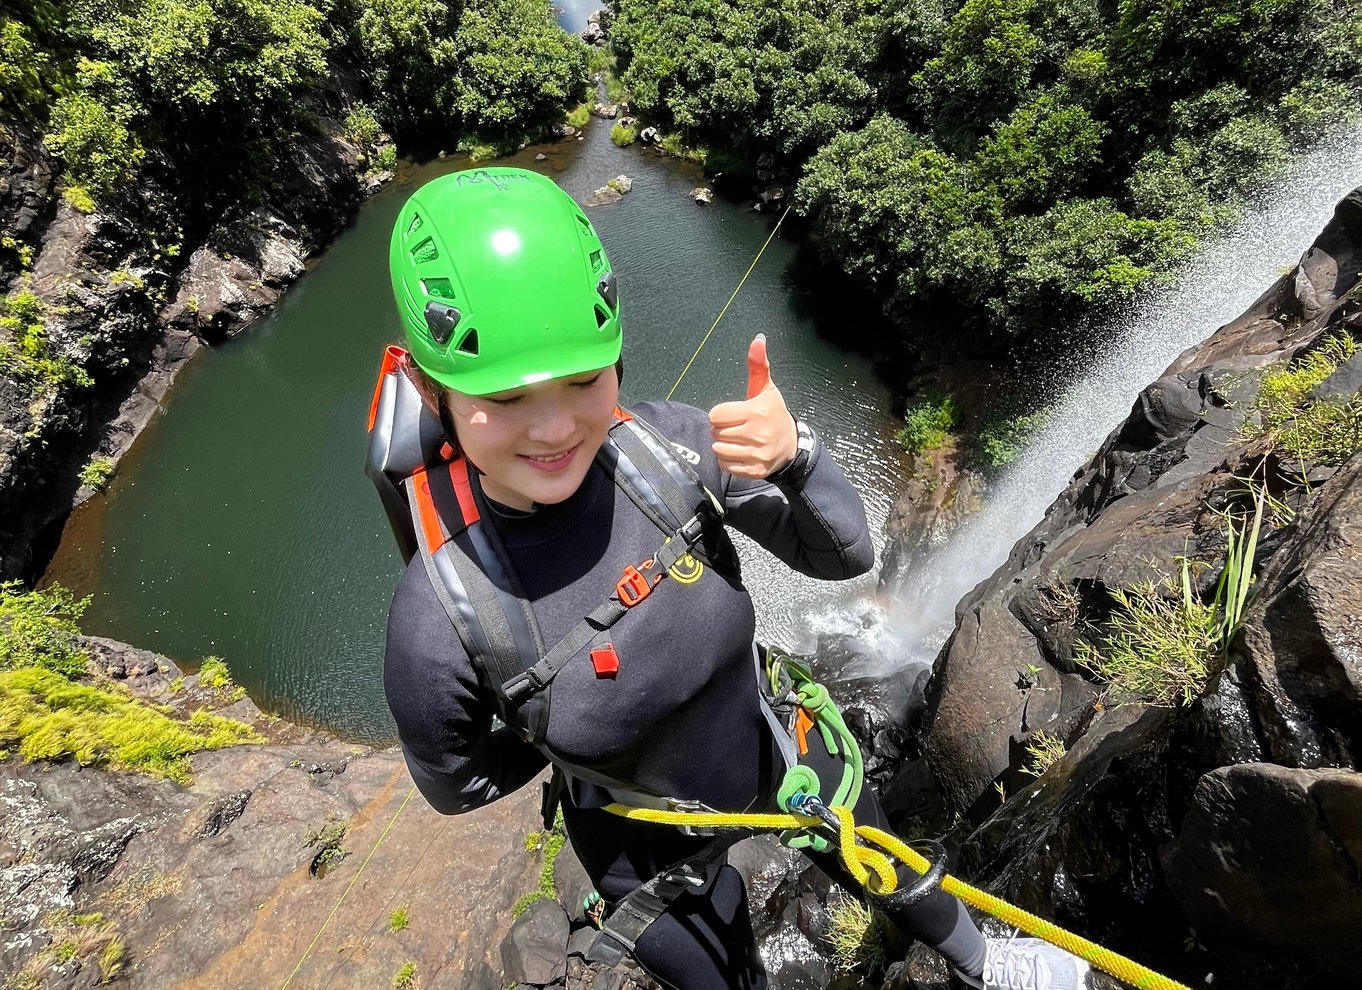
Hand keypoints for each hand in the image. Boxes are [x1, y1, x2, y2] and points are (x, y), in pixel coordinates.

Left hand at [708, 335, 798, 478]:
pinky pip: (726, 466)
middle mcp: (758, 433)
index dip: (721, 414)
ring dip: (723, 445)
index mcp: (758, 411)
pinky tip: (739, 452)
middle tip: (736, 427)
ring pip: (719, 450)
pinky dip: (728, 460)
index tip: (733, 414)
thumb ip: (758, 365)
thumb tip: (758, 340)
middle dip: (721, 429)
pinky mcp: (755, 470)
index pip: (716, 415)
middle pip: (716, 432)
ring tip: (736, 440)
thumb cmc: (773, 413)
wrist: (791, 445)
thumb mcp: (766, 389)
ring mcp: (757, 454)